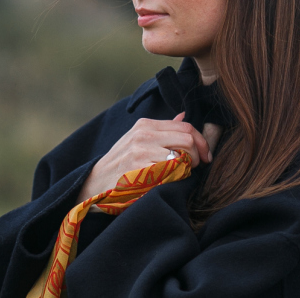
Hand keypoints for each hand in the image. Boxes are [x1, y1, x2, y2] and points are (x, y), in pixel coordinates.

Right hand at [76, 113, 213, 203]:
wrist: (94, 183)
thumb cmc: (121, 164)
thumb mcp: (138, 140)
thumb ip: (162, 130)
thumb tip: (184, 116)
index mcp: (145, 124)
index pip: (185, 125)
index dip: (201, 141)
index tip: (205, 155)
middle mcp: (143, 134)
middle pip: (187, 138)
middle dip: (198, 155)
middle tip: (195, 167)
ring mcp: (141, 151)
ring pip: (183, 155)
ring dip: (188, 167)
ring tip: (181, 174)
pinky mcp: (139, 169)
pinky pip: (171, 172)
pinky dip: (176, 178)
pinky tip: (169, 181)